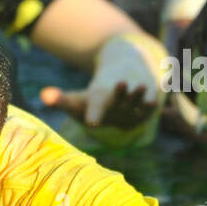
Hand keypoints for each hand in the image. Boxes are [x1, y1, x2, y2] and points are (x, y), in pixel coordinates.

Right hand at [40, 32, 163, 130]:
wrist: (117, 113)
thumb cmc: (92, 104)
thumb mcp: (76, 101)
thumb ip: (59, 99)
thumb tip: (43, 95)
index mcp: (99, 113)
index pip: (95, 115)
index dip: (94, 117)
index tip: (93, 122)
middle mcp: (117, 113)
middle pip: (119, 102)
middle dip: (122, 94)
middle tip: (121, 83)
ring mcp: (134, 110)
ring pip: (138, 101)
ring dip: (141, 94)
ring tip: (142, 85)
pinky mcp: (147, 107)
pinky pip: (153, 102)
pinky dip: (156, 97)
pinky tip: (162, 90)